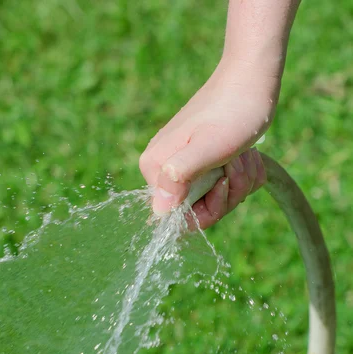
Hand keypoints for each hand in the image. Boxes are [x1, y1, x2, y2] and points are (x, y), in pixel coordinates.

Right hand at [139, 57, 279, 228]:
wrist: (252, 79)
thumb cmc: (233, 110)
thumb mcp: (208, 147)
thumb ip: (179, 177)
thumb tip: (159, 211)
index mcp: (156, 169)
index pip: (178, 219)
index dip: (207, 209)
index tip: (222, 181)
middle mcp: (164, 170)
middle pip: (199, 211)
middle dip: (228, 193)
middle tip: (235, 162)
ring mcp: (184, 167)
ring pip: (217, 200)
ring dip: (239, 180)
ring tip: (241, 153)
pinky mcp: (203, 163)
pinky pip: (225, 188)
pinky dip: (243, 174)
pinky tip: (246, 153)